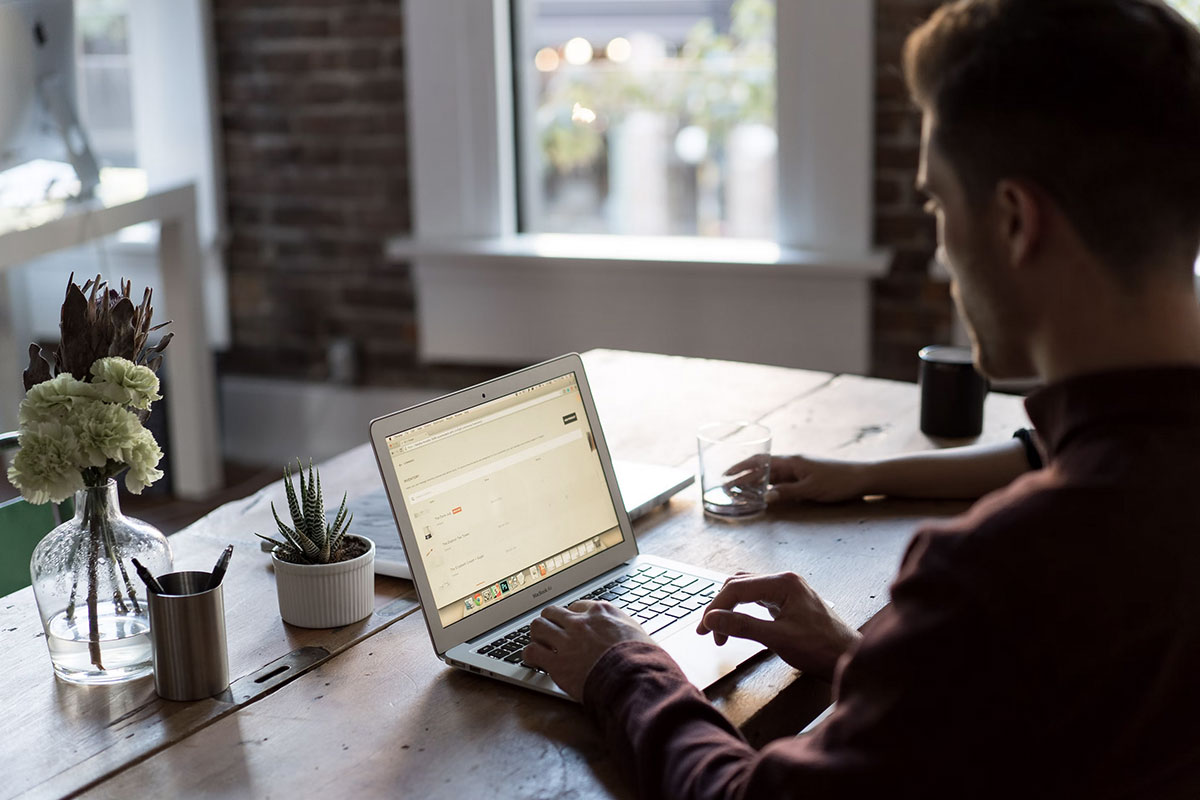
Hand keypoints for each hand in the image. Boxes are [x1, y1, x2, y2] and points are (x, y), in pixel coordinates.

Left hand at [523, 600, 654, 699]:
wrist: (634, 678)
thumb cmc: (643, 660)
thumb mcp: (639, 634)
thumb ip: (625, 630)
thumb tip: (629, 636)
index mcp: (602, 613)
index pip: (578, 606)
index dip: (573, 617)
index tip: (572, 625)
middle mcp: (581, 622)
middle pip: (553, 612)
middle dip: (550, 622)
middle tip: (551, 632)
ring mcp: (567, 641)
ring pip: (538, 627)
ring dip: (537, 635)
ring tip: (538, 643)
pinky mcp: (556, 662)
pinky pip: (532, 651)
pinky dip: (530, 655)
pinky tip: (532, 660)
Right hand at [696, 571, 860, 680]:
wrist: (849, 658)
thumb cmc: (821, 649)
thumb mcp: (778, 639)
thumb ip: (743, 626)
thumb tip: (712, 619)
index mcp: (783, 583)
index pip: (737, 588)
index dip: (716, 608)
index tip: (704, 629)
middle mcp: (784, 580)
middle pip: (739, 585)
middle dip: (720, 608)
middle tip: (708, 632)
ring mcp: (787, 590)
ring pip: (746, 590)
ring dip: (730, 608)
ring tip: (720, 631)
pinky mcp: (788, 602)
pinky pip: (757, 598)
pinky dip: (743, 610)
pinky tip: (738, 623)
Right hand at [729, 454, 868, 504]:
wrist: (862, 477)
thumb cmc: (838, 481)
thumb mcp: (811, 489)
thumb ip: (787, 492)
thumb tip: (765, 497)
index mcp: (791, 461)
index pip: (760, 462)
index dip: (741, 467)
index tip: (726, 475)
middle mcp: (792, 463)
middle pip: (762, 468)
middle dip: (743, 476)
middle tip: (727, 486)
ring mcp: (798, 470)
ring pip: (771, 475)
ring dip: (755, 482)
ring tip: (739, 491)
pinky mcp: (805, 477)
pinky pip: (781, 481)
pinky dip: (769, 486)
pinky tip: (763, 493)